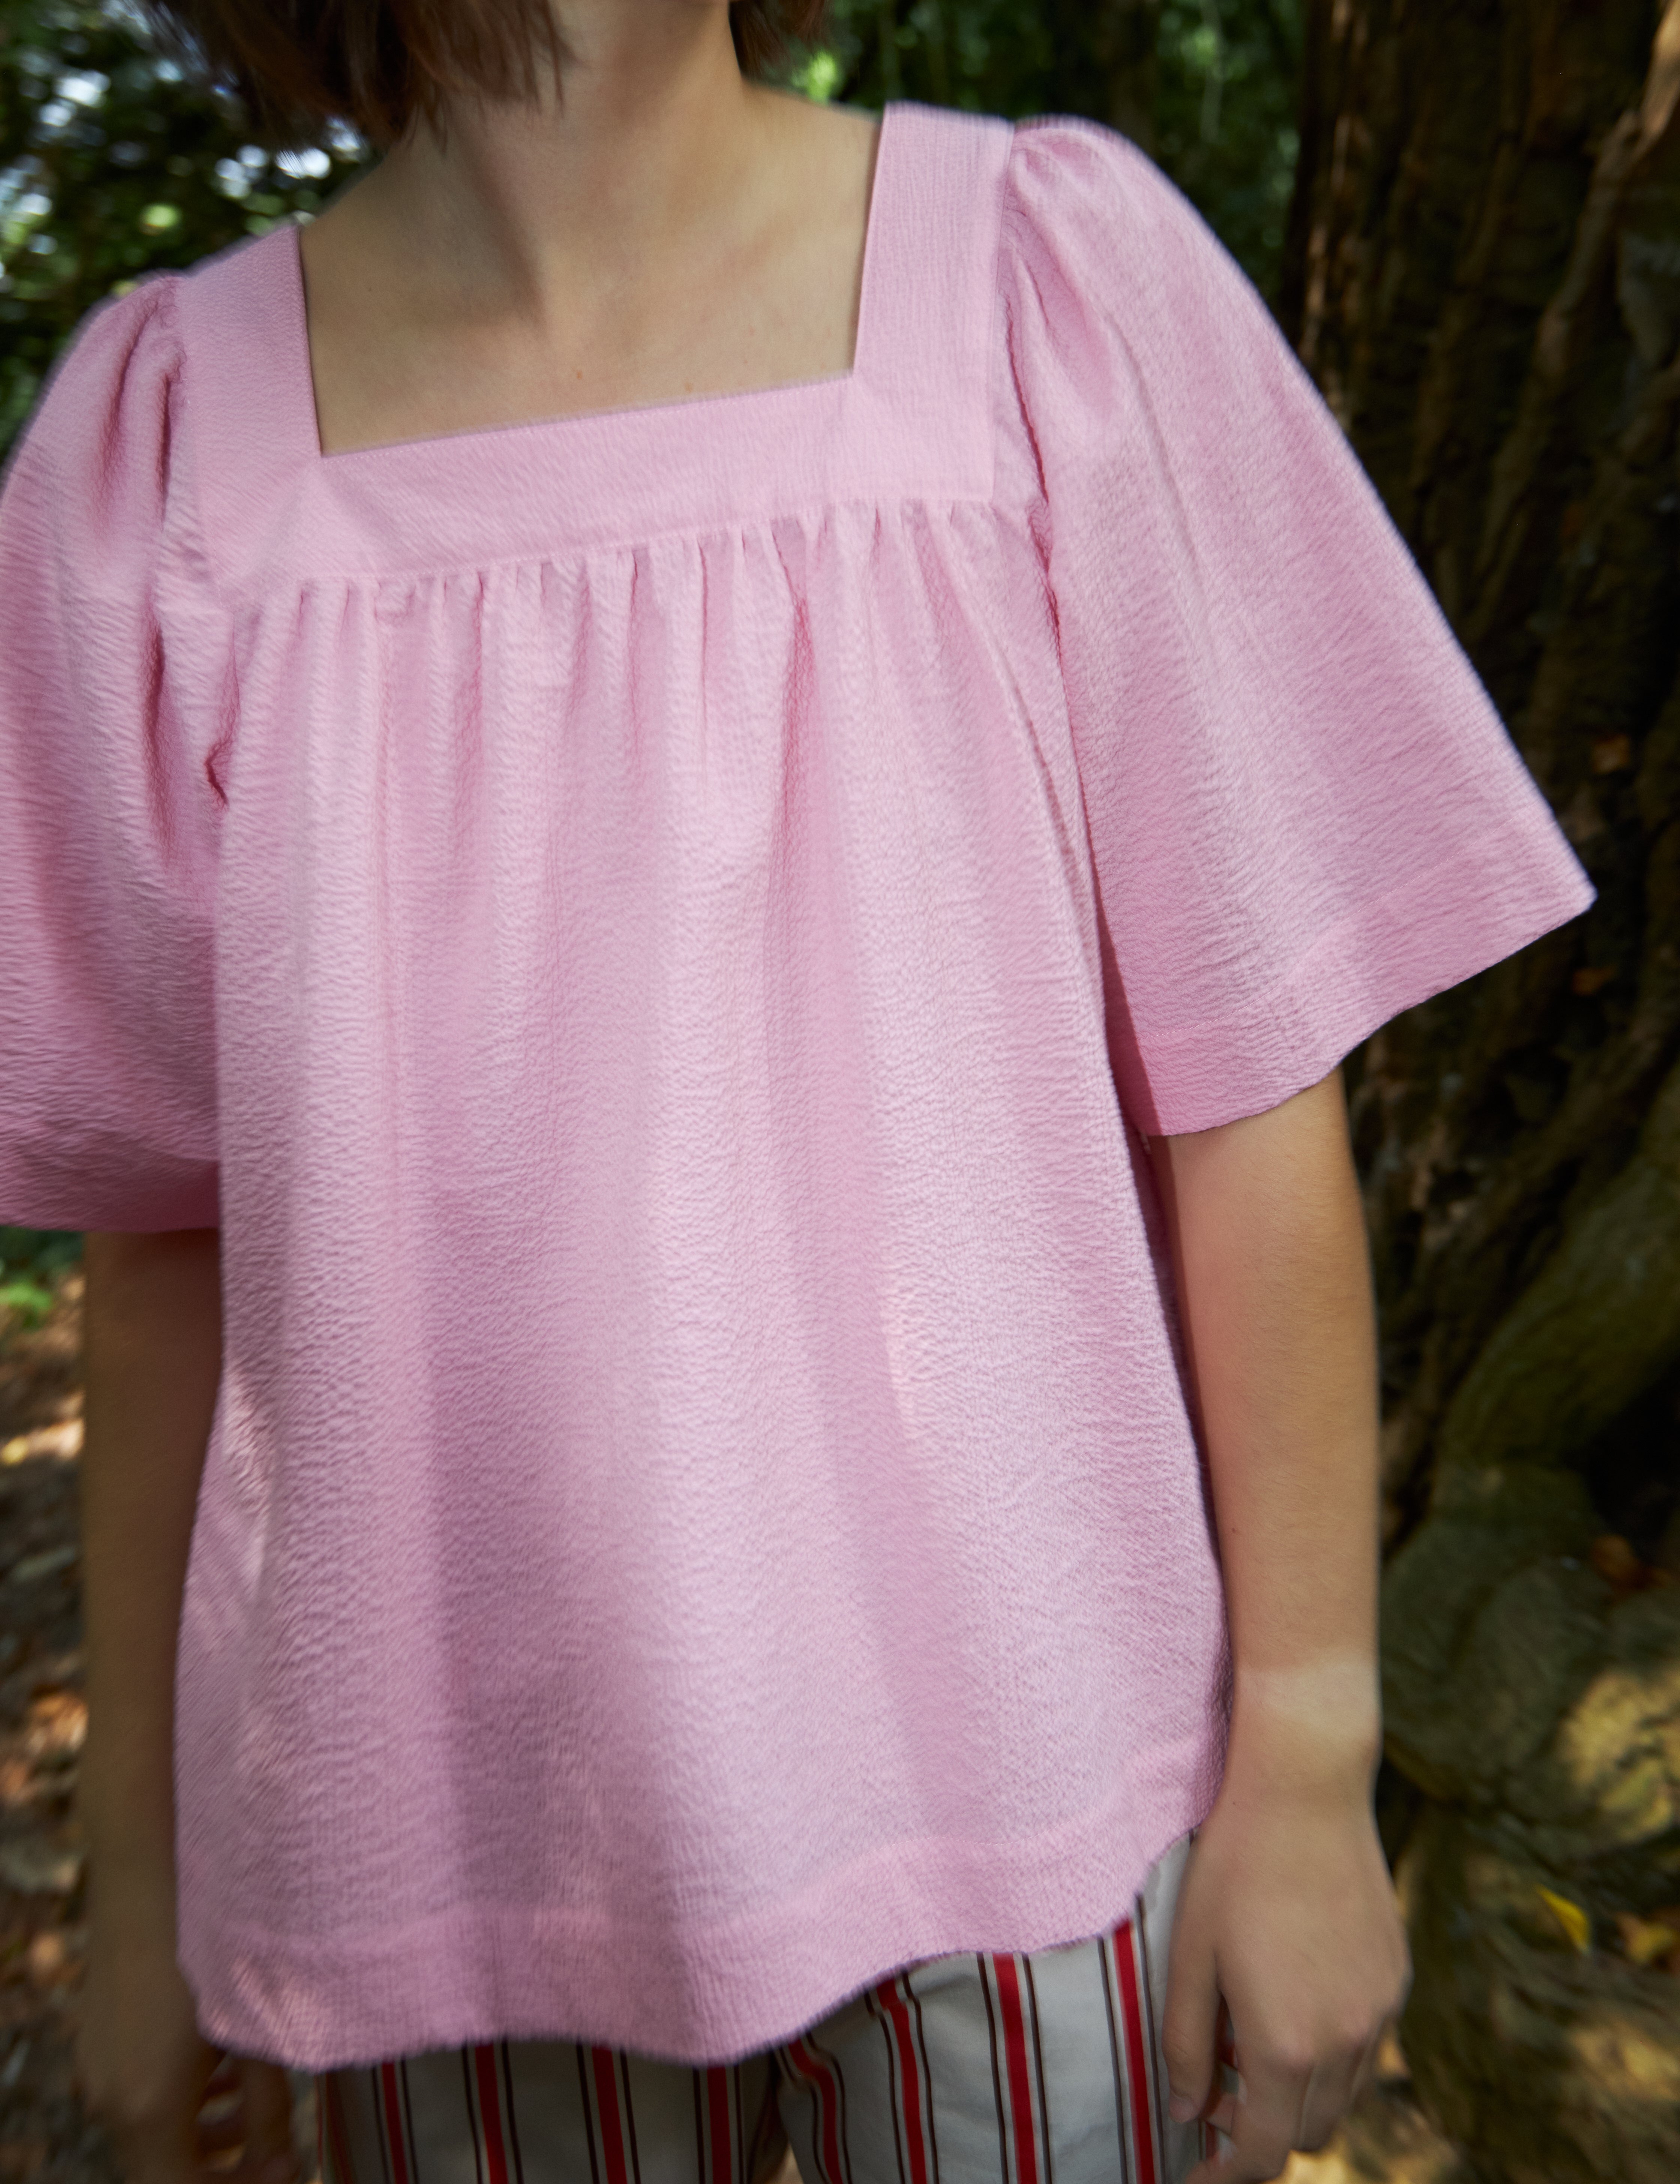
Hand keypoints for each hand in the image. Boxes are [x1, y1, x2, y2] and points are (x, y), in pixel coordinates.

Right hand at [76, 1891, 298, 2183]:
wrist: (153, 1874)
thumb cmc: (213, 1948)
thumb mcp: (255, 2035)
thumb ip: (268, 2110)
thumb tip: (284, 2161)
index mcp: (144, 2109)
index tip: (286, 2169)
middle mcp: (107, 2099)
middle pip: (161, 2169)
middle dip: (221, 2168)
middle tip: (277, 2149)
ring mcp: (95, 2067)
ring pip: (147, 2132)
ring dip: (200, 2135)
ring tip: (253, 2106)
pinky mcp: (96, 2037)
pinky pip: (133, 2093)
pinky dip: (176, 2102)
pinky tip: (218, 2070)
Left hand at [1160, 1753, 1410, 2181]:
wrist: (1307, 1791)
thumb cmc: (1236, 1866)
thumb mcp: (1192, 1955)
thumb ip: (1188, 2043)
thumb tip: (1186, 2111)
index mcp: (1286, 2043)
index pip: (1264, 2150)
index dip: (1227, 2173)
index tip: (1197, 2170)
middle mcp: (1344, 2040)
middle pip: (1307, 2132)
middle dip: (1260, 2132)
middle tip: (1215, 2093)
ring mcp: (1379, 2009)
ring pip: (1343, 2096)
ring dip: (1298, 2095)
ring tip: (1249, 2045)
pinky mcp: (1396, 1977)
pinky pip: (1366, 2046)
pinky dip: (1330, 2053)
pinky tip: (1293, 2002)